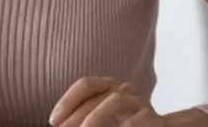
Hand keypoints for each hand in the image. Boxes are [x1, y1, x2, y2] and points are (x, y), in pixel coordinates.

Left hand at [49, 77, 165, 126]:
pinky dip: (123, 125)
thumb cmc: (124, 124)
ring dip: (95, 117)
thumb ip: (82, 119)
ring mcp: (142, 103)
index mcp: (110, 88)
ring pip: (116, 100)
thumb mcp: (102, 120)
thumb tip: (59, 125)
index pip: (86, 84)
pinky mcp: (155, 119)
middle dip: (75, 115)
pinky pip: (136, 120)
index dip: (67, 101)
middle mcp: (126, 90)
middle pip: (96, 95)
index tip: (53, 121)